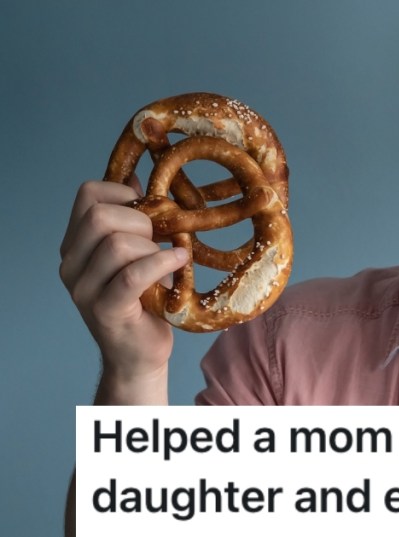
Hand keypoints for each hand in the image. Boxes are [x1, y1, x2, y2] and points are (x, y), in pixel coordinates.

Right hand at [58, 180, 188, 402]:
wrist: (140, 355)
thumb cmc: (145, 301)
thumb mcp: (138, 253)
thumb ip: (131, 219)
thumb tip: (136, 176)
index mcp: (76, 244)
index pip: (88, 195)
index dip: (124, 193)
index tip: (149, 211)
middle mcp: (71, 264)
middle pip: (101, 216)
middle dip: (142, 221)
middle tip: (162, 239)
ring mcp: (83, 289)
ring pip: (117, 244)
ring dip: (154, 247)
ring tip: (170, 259)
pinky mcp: (105, 310)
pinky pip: (132, 275)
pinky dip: (161, 263)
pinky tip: (180, 261)